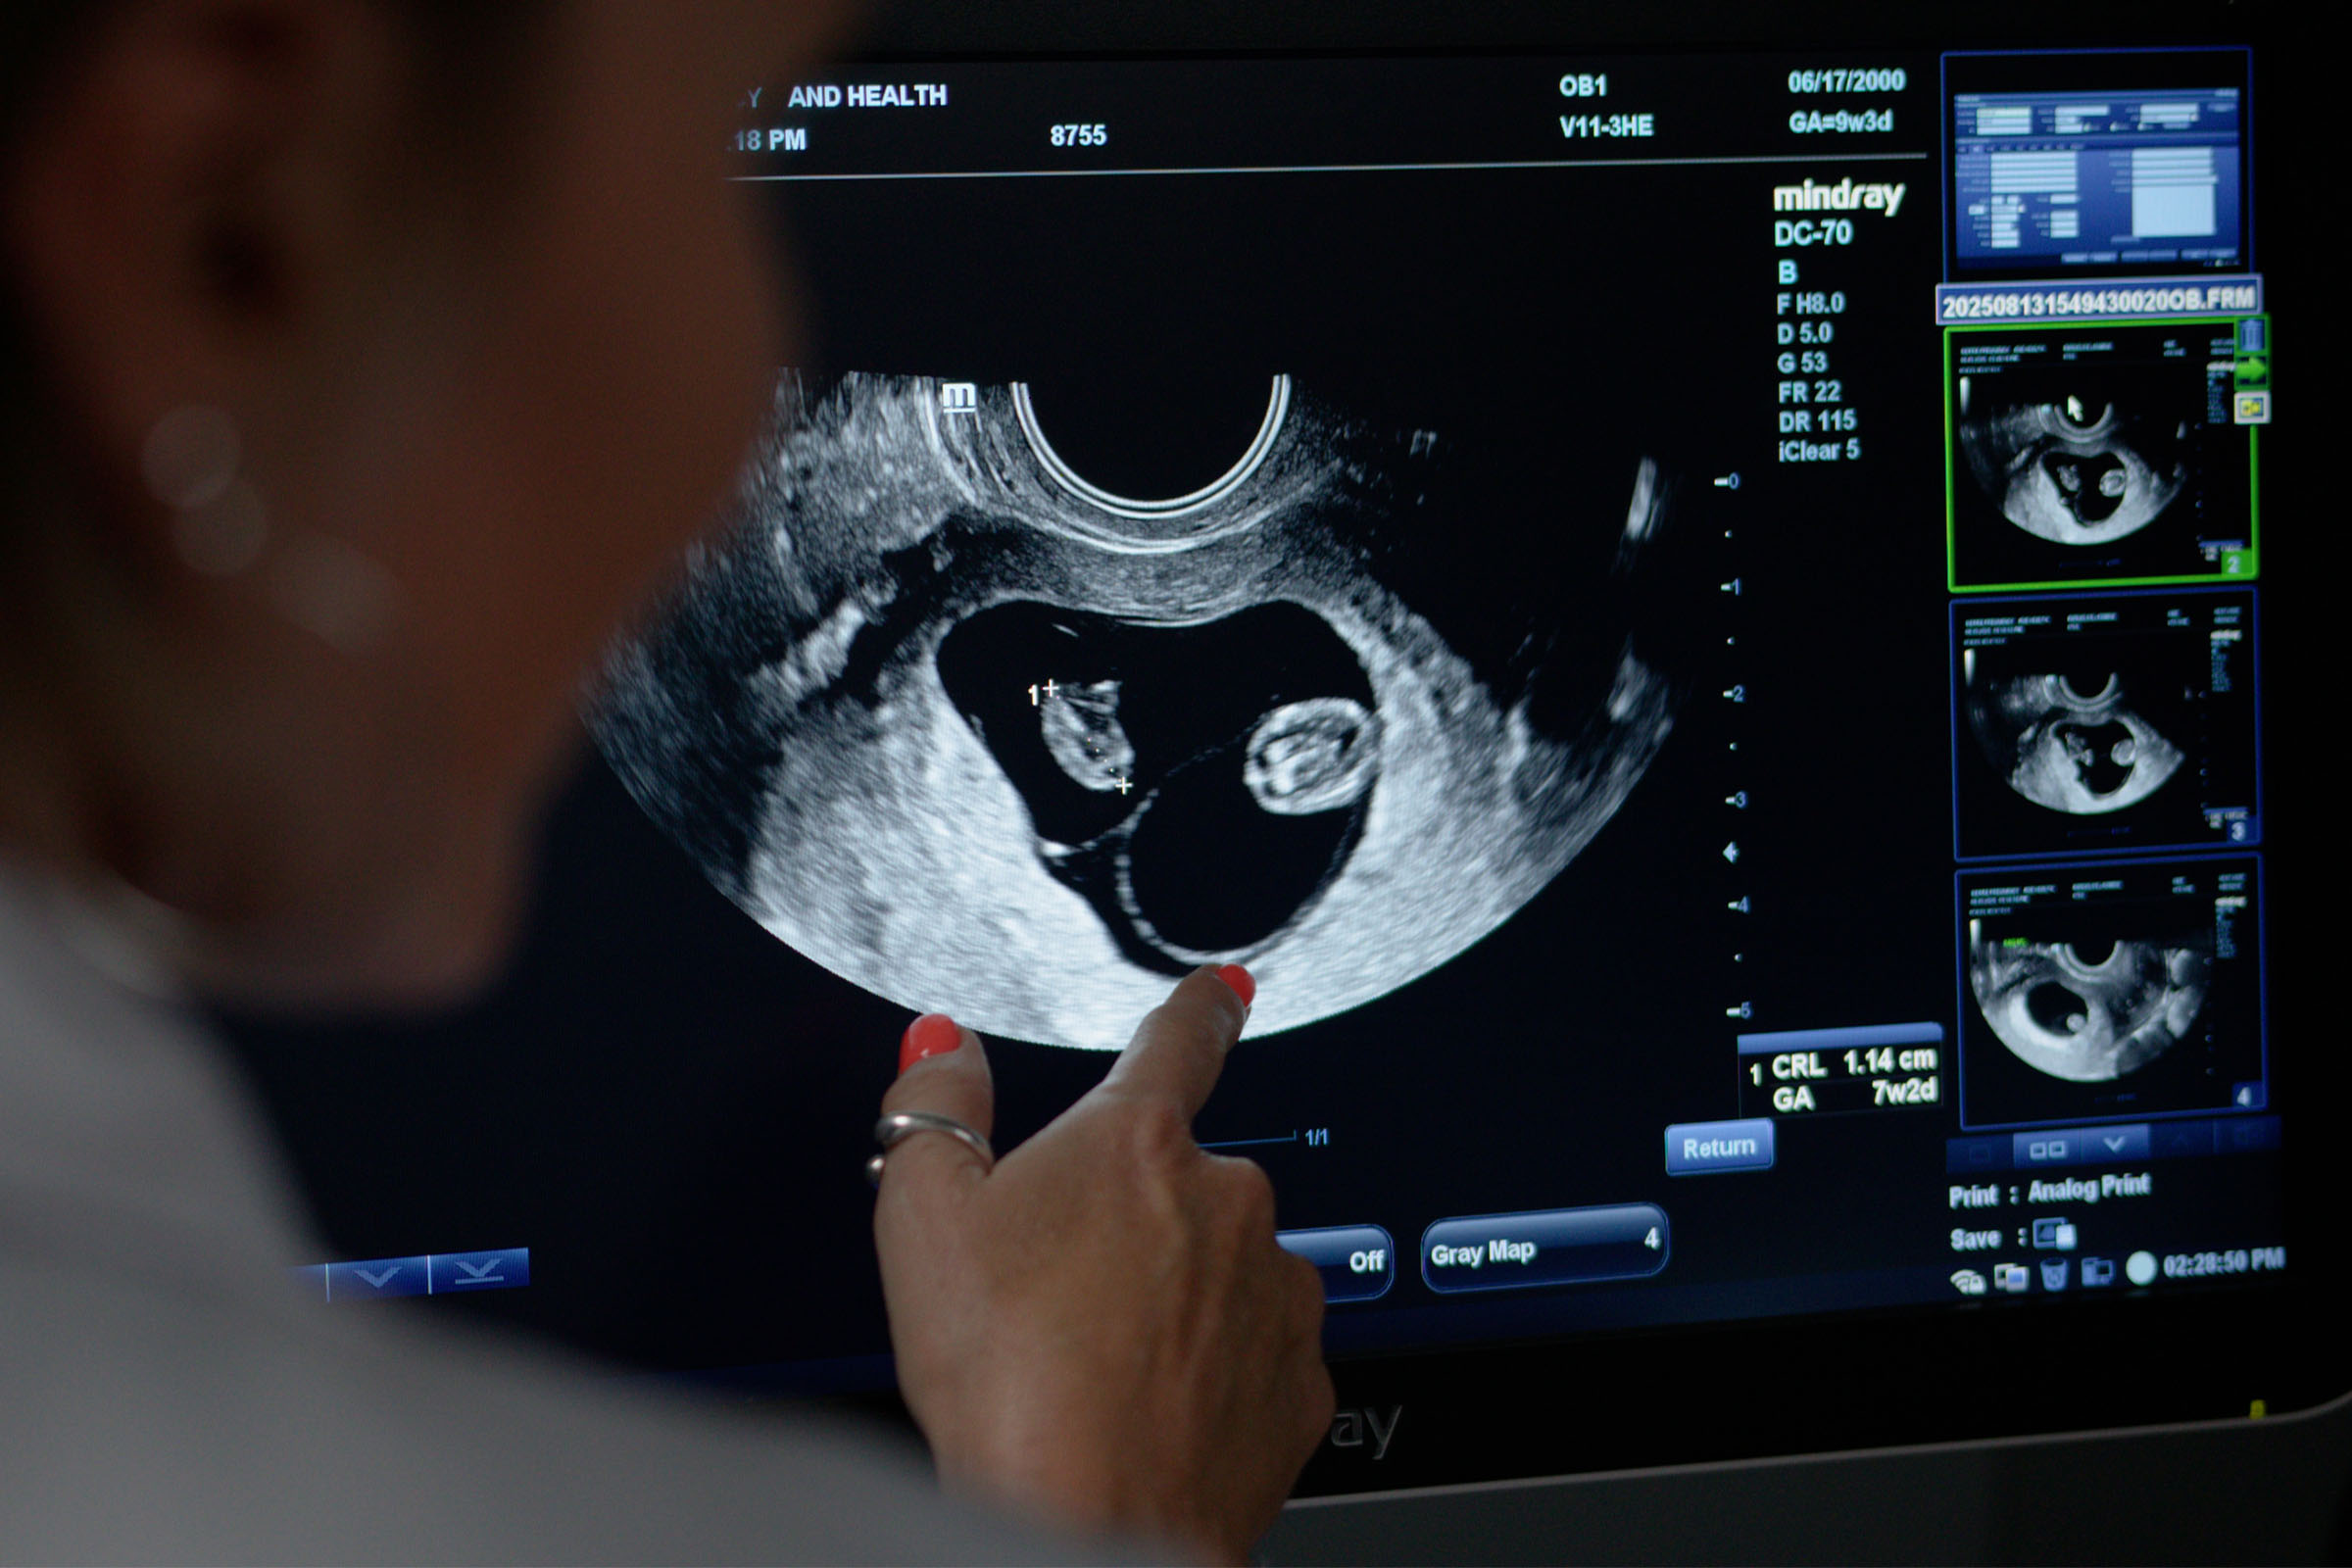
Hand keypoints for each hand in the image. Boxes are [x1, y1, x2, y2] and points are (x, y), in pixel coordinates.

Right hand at [872, 968, 1333, 1561]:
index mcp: (1136, 1142)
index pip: (1180, 1042)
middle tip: (1063, 1297)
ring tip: (1099, 1368)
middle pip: (1182, 1183)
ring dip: (1178, 1300)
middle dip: (1134, 1222)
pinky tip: (1151, 1412)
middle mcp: (1228, 1201)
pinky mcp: (1300, 1382)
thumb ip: (934, 1113)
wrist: (1090, 1534)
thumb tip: (941, 1046)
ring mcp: (1276, 1293)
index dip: (1198, 1008)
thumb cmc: (1010, 1386)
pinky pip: (1254, 1355)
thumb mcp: (922, 1225)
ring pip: (1225, 1271)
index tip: (1224, 988)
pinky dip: (1212, 1374)